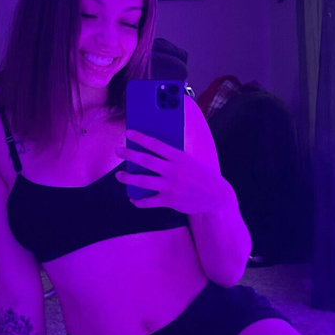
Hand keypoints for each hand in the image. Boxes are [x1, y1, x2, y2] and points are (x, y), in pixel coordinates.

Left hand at [115, 129, 231, 214]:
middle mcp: (173, 171)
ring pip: (142, 181)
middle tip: (117, 150)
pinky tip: (133, 199)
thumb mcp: (190, 161)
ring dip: (128, 178)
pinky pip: (148, 201)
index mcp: (179, 157)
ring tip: (119, 175)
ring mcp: (170, 187)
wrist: (217, 196)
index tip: (128, 133)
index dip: (140, 138)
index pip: (155, 144)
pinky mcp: (169, 201)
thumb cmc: (202, 175)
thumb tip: (153, 151)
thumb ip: (173, 157)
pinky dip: (139, 201)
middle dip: (129, 155)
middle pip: (145, 161)